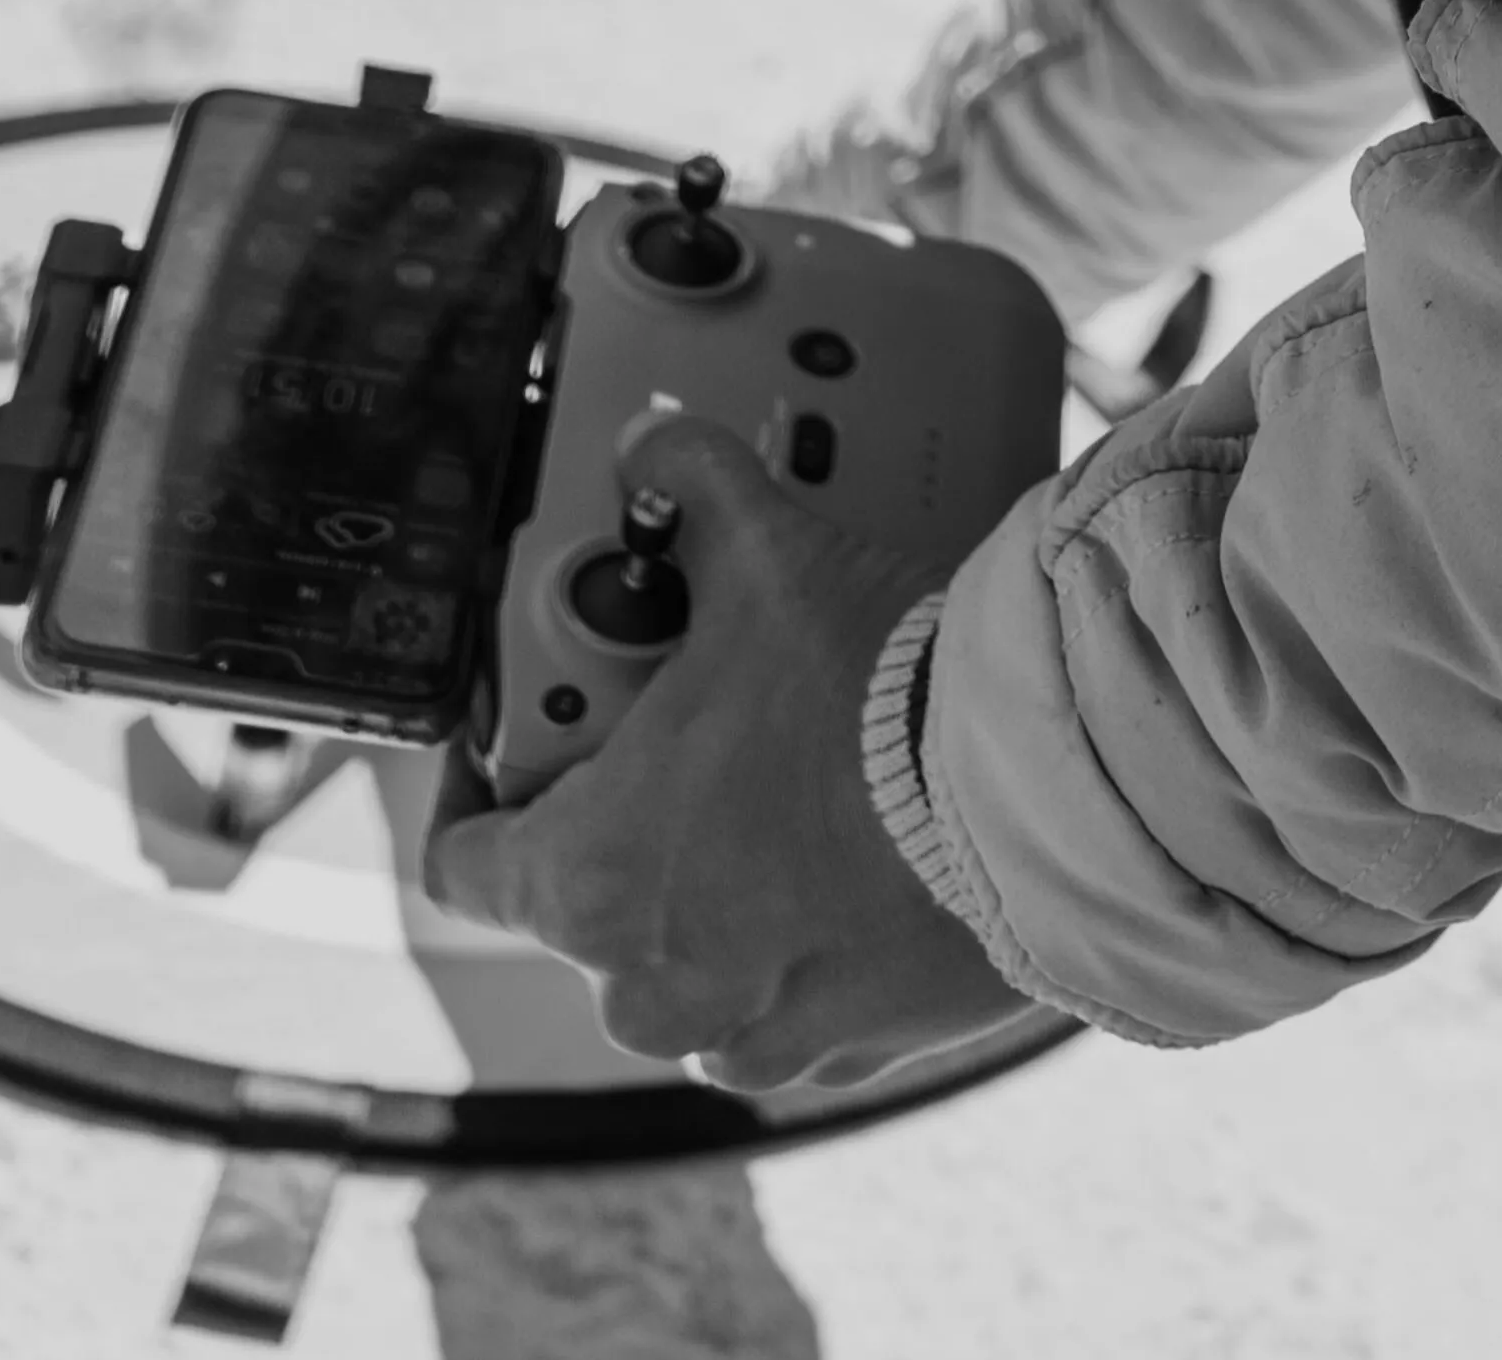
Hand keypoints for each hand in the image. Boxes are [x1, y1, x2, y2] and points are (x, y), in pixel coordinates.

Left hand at [420, 418, 1039, 1094]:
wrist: (1039, 796)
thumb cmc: (877, 695)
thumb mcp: (771, 556)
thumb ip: (692, 489)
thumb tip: (655, 445)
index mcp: (590, 878)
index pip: (463, 864)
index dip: (474, 792)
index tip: (506, 751)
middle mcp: (650, 984)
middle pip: (586, 904)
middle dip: (626, 823)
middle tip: (688, 741)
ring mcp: (751, 1031)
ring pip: (690, 972)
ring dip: (717, 903)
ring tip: (783, 804)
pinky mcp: (848, 1056)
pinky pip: (792, 1014)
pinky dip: (809, 955)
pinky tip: (856, 872)